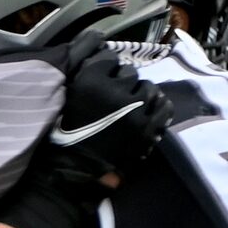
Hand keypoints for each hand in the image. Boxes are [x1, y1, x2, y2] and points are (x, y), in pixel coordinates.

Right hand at [23, 33, 172, 203]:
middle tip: (115, 96)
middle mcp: (115, 92)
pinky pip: (163, 107)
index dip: (105, 69)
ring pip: (149, 88)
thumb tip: (99, 55)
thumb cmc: (64, 135)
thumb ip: (83, 76)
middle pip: (129, 73)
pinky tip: (149, 111)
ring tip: (132, 105)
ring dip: (141, 94)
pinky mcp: (148, 128)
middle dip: (123, 83)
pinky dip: (158, 107)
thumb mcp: (66, 98)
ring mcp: (135, 111)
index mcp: (89, 83)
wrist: (73, 172)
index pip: (109, 59)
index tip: (101, 80)